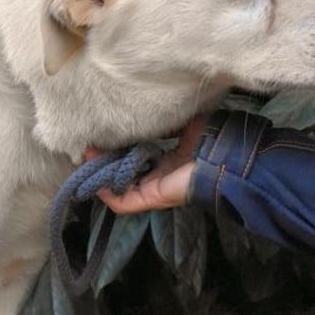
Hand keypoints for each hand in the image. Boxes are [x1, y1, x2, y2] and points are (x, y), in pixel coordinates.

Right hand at [83, 118, 204, 213]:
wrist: (227, 155)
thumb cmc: (209, 137)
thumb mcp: (181, 121)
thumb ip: (163, 121)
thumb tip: (143, 111)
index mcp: (167, 159)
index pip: (135, 157)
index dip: (117, 147)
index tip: (103, 134)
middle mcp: (158, 176)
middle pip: (123, 173)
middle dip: (103, 161)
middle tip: (88, 145)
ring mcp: (154, 189)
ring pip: (118, 189)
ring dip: (100, 175)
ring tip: (87, 157)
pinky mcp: (153, 197)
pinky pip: (123, 203)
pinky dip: (107, 194)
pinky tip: (96, 178)